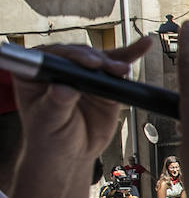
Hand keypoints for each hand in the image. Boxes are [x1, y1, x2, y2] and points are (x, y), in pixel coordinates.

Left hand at [12, 38, 152, 162]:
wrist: (71, 153)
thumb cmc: (50, 137)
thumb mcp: (48, 122)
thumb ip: (55, 104)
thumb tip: (63, 88)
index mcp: (36, 73)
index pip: (52, 56)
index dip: (71, 57)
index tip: (89, 64)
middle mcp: (59, 68)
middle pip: (79, 55)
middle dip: (96, 61)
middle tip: (109, 70)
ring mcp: (83, 73)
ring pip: (100, 59)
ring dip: (114, 61)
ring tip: (123, 70)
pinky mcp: (104, 81)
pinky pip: (117, 65)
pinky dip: (132, 54)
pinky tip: (144, 45)